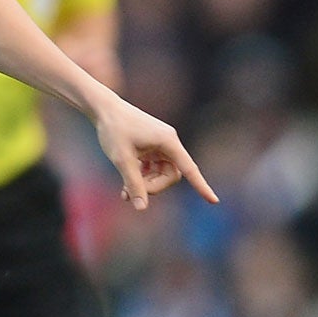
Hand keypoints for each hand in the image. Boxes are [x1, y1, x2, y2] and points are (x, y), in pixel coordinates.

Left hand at [92, 96, 217, 209]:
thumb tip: (142, 208)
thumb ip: (133, 184)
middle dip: (153, 187)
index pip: (189, 169)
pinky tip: (125, 185)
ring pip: (161, 173)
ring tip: (123, 193)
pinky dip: (142, 176)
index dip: (201, 186)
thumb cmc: (113, 130)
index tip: (213, 201)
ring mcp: (160, 144)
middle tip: (129, 193)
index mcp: (168, 141)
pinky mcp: (151, 145)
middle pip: (171, 175)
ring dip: (146, 184)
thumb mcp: (122, 160)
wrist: (103, 108)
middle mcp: (168, 142)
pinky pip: (153, 168)